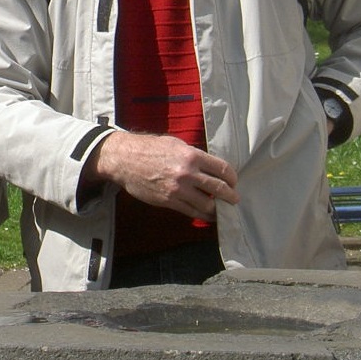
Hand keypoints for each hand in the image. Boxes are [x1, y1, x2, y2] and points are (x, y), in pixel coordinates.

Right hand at [83, 132, 239, 220]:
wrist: (126, 160)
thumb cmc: (151, 148)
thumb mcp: (176, 144)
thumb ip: (194, 155)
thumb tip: (210, 166)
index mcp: (192, 156)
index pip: (222, 169)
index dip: (232, 177)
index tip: (233, 182)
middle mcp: (187, 173)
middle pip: (218, 188)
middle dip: (230, 196)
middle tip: (234, 199)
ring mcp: (178, 189)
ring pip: (207, 204)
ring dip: (217, 209)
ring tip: (221, 209)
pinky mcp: (169, 201)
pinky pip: (191, 212)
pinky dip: (202, 215)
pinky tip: (207, 215)